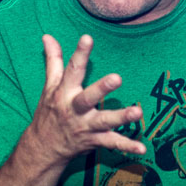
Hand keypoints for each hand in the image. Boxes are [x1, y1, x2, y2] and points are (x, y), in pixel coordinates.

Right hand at [19, 35, 146, 170]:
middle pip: (88, 98)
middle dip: (102, 89)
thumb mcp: (49, 87)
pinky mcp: (94, 141)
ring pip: (104, 122)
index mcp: (64, 93)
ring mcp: (85, 126)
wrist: (43, 149)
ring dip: (121, 118)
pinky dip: (127, 147)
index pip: (72, 70)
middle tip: (117, 78)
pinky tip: (142, 149)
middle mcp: (74, 109)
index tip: (87, 38)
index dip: (80, 54)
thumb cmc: (49, 112)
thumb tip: (47, 36)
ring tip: (138, 112)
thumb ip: (53, 61)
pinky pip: (112, 144)